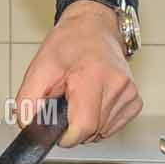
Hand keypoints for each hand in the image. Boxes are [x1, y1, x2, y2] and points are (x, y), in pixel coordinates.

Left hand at [13, 0, 140, 147]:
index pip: (83, 127)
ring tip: (80, 96)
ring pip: (102, 132)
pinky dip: (100, 121)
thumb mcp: (38, 68)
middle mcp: (117, 85)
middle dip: (73, 125)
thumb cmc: (69, 44)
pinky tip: (94, 100)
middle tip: (67, 101)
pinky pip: (113, 127)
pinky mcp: (136, 100)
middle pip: (92, 132)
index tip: (58, 128)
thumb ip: (28, 102)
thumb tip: (29, 128)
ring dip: (87, 123)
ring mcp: (130, 93)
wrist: (94, 28)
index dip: (65, 135)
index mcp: (92, 76)